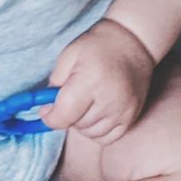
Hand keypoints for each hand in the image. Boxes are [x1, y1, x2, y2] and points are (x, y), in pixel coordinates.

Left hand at [40, 18, 155, 143]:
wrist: (134, 42)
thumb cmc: (97, 47)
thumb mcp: (68, 56)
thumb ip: (53, 85)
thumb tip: (46, 111)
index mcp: (90, 81)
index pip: (63, 116)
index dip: (51, 117)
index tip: (48, 109)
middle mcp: (109, 99)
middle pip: (76, 125)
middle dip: (68, 115)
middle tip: (73, 97)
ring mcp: (123, 111)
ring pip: (90, 134)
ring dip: (82, 124)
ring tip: (86, 103)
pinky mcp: (132, 117)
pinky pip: (107, 138)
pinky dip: (97, 130)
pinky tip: (97, 113)